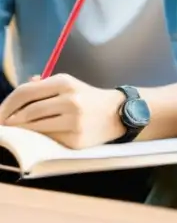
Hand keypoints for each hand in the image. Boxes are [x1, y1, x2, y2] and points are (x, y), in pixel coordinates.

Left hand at [0, 74, 124, 148]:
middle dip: (10, 121)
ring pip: (35, 127)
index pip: (25, 92)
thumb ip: (44, 85)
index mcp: (65, 82)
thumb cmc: (88, 98)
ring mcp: (74, 120)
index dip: (6, 104)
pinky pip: (48, 139)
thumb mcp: (69, 85)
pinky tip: (36, 138)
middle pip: (27, 111)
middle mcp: (70, 99)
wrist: (118, 113)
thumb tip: (23, 85)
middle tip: (3, 126)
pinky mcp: (76, 138)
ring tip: (16, 132)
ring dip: (21, 131)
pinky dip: (38, 139)